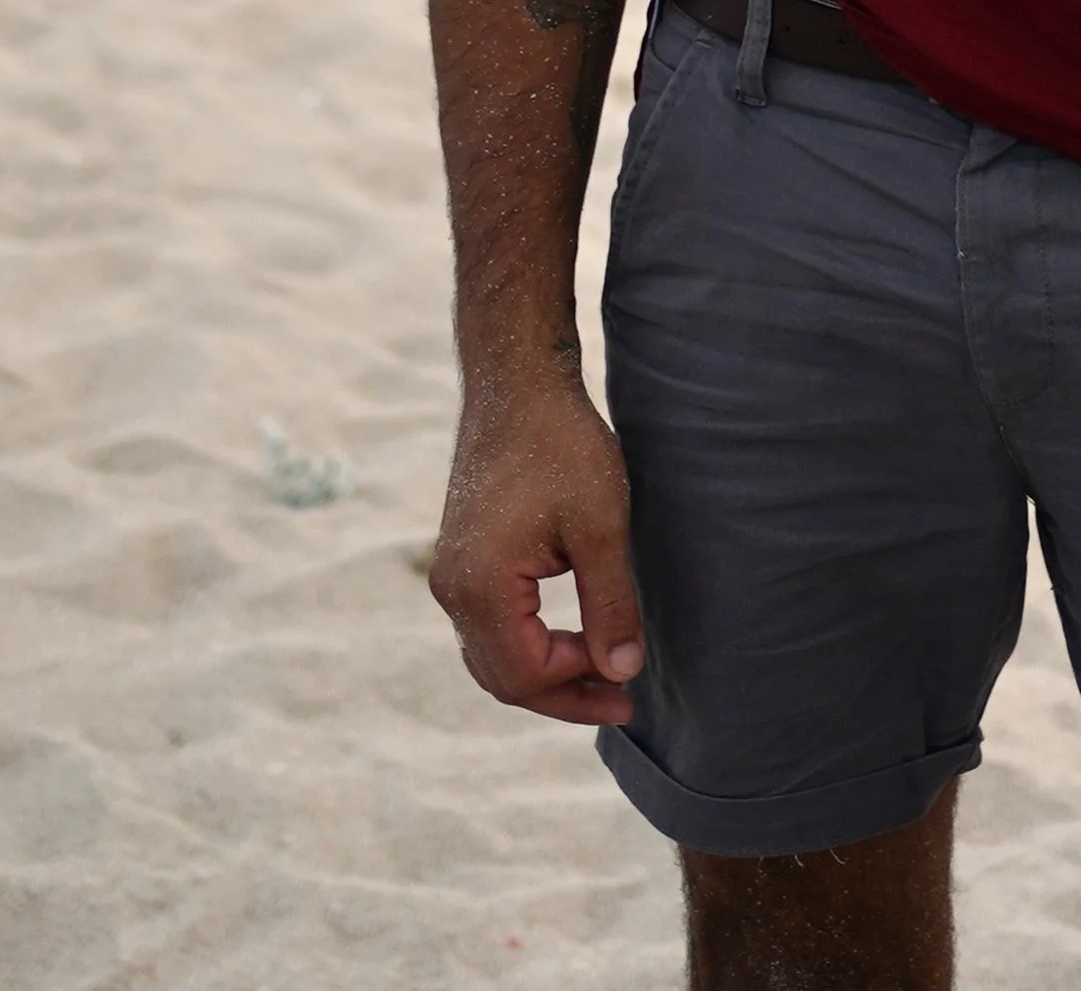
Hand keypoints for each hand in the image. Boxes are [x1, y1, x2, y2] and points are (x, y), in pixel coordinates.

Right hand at [428, 373, 645, 726]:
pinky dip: (528, 644)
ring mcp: (450, 573)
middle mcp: (451, 588)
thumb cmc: (561, 445)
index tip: (629, 685)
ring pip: (492, 656)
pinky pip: (488, 626)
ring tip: (602, 673)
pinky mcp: (461, 557)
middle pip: (503, 676)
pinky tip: (571, 638)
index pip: (526, 676)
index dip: (579, 689)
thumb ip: (609, 605)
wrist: (517, 382)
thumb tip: (623, 672)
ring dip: (546, 671)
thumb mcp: (600, 526)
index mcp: (479, 587)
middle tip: (622, 698)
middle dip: (563, 693)